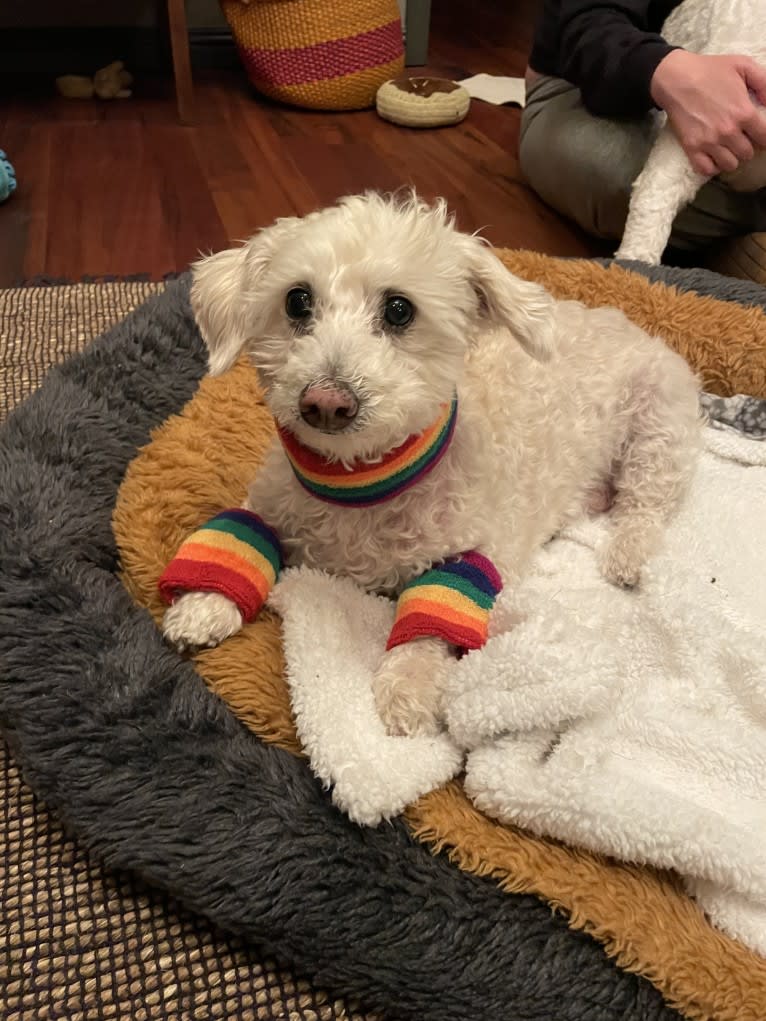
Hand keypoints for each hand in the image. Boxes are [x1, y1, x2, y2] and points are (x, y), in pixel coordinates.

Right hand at [650, 50, 765, 175]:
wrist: (676, 78)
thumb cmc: (710, 69)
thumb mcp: (744, 65)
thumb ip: (764, 83)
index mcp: (743, 112)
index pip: (764, 138)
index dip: (763, 138)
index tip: (758, 134)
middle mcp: (728, 131)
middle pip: (747, 154)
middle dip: (747, 146)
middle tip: (740, 137)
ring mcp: (709, 142)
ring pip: (730, 165)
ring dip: (731, 157)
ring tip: (727, 147)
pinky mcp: (692, 148)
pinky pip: (707, 170)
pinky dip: (713, 166)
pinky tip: (713, 156)